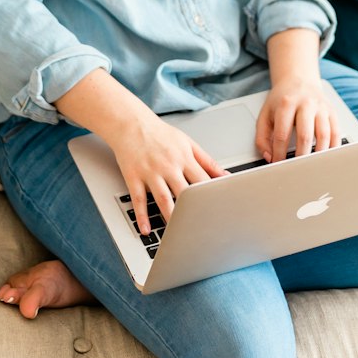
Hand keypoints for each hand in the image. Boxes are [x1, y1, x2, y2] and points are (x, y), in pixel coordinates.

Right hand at [107, 111, 230, 234]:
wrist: (131, 123)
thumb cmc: (161, 134)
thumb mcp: (188, 143)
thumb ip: (207, 161)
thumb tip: (226, 176)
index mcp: (184, 158)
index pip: (202, 181)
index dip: (212, 197)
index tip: (219, 213)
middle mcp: (168, 166)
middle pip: (184, 193)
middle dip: (193, 211)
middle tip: (201, 229)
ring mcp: (150, 172)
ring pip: (163, 198)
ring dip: (170, 216)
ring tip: (176, 234)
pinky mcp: (134, 177)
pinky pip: (138, 199)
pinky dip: (142, 216)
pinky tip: (146, 228)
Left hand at [256, 76, 341, 163]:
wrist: (298, 80)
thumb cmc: (281, 100)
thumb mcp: (265, 114)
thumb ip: (262, 137)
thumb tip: (269, 157)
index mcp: (286, 103)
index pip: (282, 134)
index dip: (279, 153)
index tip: (278, 165)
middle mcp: (306, 103)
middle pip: (305, 136)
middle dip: (300, 158)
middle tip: (296, 171)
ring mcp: (321, 107)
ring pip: (324, 135)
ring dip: (318, 155)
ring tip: (311, 167)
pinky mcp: (332, 112)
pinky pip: (336, 133)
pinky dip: (332, 148)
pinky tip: (326, 158)